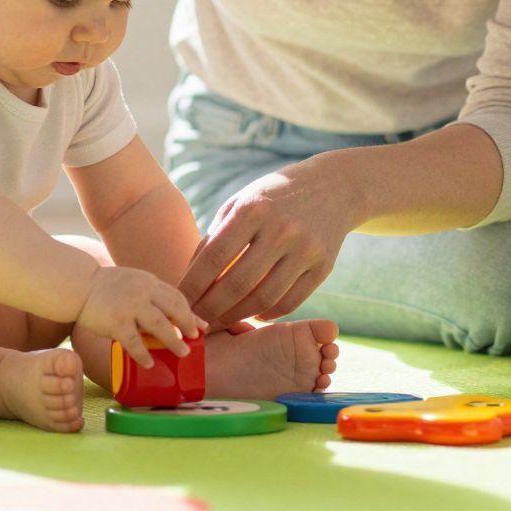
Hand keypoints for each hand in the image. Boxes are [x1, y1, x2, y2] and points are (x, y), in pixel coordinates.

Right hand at [79, 266, 201, 367]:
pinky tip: (150, 363)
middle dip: (188, 324)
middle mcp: (143, 292)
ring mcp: (130, 307)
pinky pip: (134, 341)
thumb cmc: (106, 287)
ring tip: (183, 353)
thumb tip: (168, 314)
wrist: (78, 285)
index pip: (176, 297)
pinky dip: (143, 354)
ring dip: (174, 340)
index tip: (201, 326)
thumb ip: (150, 294)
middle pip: (174, 308)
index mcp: (149, 282)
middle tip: (195, 338)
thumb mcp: (133, 282)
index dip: (190, 312)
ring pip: (160, 324)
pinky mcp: (116, 322)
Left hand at [177, 164, 356, 326]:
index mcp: (253, 209)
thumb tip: (189, 280)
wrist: (332, 188)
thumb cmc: (273, 197)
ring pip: (264, 298)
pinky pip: (290, 302)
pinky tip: (253, 314)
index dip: (192, 285)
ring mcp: (306, 249)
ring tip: (220, 323)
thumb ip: (215, 238)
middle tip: (195, 322)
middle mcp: (281, 229)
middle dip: (210, 309)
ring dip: (237, 317)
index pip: (214, 257)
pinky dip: (267, 314)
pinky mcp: (324, 266)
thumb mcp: (240, 203)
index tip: (178, 302)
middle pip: (237, 284)